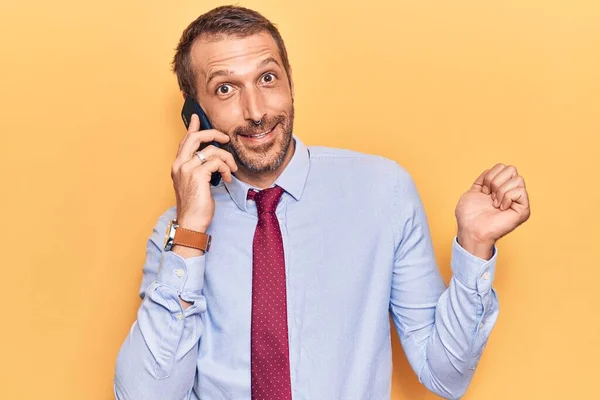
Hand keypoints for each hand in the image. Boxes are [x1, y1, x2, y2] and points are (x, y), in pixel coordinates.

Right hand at [171, 114, 237, 231]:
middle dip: (213, 134)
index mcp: (178, 166)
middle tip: (226, 138)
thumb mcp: (196, 184)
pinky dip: (225, 168)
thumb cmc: (195, 206)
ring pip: (211, 150)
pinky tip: (227, 178)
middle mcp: (179, 165)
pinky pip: (216, 162)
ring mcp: (187, 169)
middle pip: (195, 138)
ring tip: (231, 170)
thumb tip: (212, 159)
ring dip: (226, 159)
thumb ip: (200, 169)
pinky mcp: (198, 175)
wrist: (191, 222)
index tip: (196, 118)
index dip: (192, 128)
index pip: (185, 141)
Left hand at [455, 164, 530, 257]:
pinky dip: (507, 197)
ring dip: (500, 191)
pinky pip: (520, 191)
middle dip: (495, 181)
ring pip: (518, 179)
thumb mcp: (473, 191)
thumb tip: (490, 170)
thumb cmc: (469, 216)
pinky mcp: (523, 210)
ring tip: (495, 204)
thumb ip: (483, 179)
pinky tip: (501, 208)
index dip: (489, 176)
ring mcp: (518, 201)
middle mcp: (511, 192)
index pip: (502, 167)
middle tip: (490, 196)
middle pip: (512, 169)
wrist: (470, 230)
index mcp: (500, 188)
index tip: (483, 191)